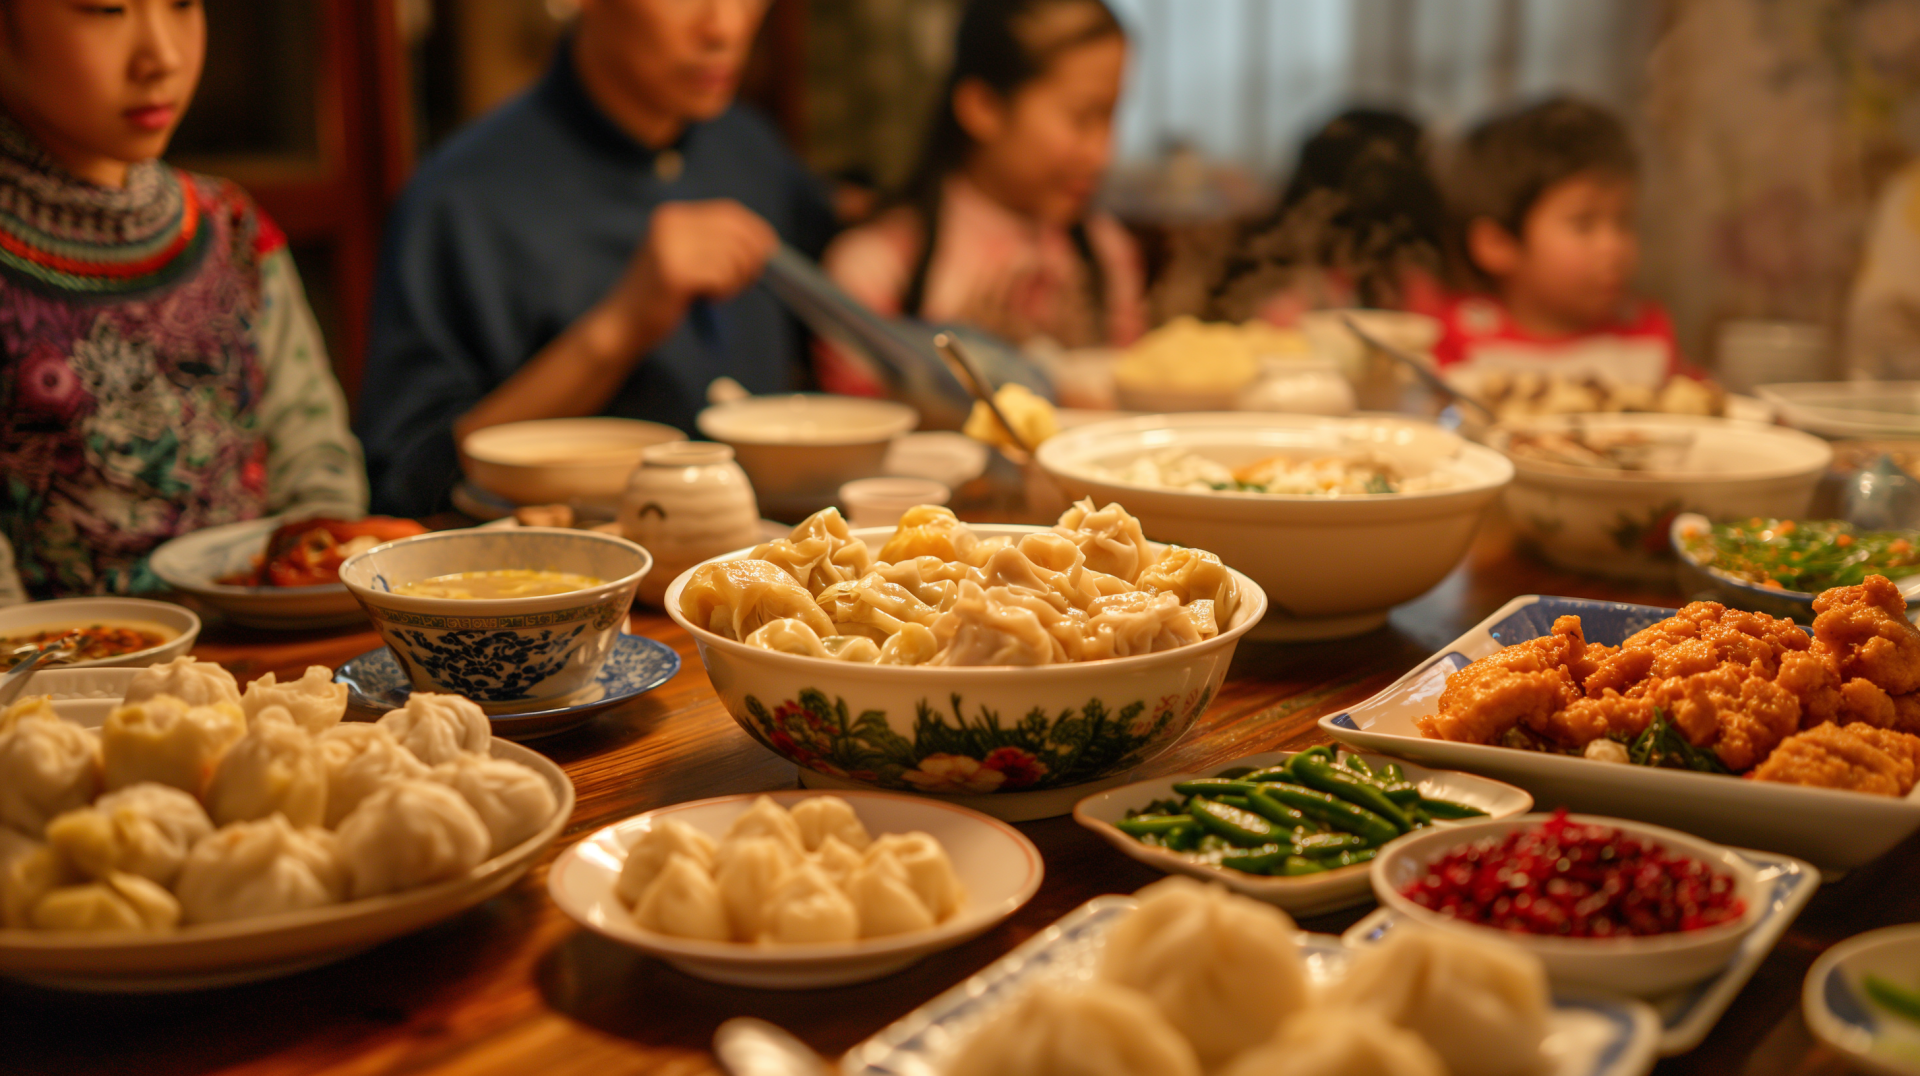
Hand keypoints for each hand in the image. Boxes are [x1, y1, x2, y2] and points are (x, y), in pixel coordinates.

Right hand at [615, 199, 776, 337]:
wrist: (623, 323)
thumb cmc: (660, 295)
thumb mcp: (683, 255)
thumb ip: (713, 242)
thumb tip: (763, 241)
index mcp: (673, 215)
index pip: (730, 212)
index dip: (756, 230)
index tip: (769, 249)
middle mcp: (671, 224)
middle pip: (737, 232)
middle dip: (752, 259)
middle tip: (744, 281)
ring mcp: (671, 246)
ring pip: (734, 257)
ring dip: (736, 280)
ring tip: (717, 292)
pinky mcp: (675, 272)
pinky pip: (723, 276)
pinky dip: (724, 292)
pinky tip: (707, 299)